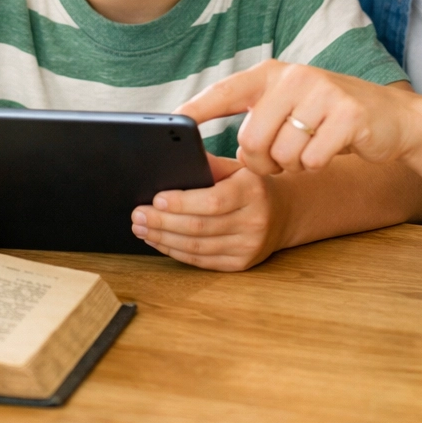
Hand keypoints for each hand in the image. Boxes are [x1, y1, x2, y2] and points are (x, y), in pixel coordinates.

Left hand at [130, 154, 283, 270]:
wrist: (284, 212)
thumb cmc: (252, 184)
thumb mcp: (237, 167)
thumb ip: (209, 163)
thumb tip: (174, 158)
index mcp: (252, 190)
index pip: (213, 200)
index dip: (182, 202)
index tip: (156, 198)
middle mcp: (254, 220)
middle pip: (200, 227)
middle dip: (163, 221)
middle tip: (137, 214)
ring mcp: (248, 246)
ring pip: (198, 246)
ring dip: (163, 238)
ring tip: (141, 227)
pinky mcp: (241, 264)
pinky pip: (202, 260)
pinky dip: (175, 251)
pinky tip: (159, 241)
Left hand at [177, 60, 417, 176]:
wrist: (393, 118)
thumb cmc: (330, 118)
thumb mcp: (290, 105)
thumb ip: (257, 115)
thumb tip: (212, 142)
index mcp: (272, 74)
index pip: (225, 91)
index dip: (197, 109)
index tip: (171, 122)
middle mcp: (293, 77)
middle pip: (251, 139)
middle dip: (262, 163)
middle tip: (280, 160)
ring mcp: (322, 93)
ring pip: (281, 154)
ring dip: (292, 166)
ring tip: (308, 150)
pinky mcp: (347, 115)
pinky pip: (312, 160)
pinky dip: (316, 166)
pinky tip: (328, 151)